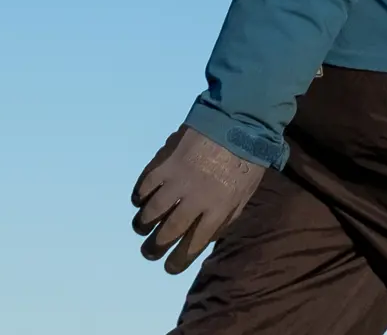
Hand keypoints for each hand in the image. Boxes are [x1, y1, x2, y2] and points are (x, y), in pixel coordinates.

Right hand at [131, 125, 265, 273]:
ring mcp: (178, 180)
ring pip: (151, 213)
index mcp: (218, 209)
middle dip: (154, 248)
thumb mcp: (245, 193)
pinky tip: (142, 199)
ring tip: (143, 227)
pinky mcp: (166, 162)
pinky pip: (145, 186)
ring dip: (143, 224)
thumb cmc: (246, 157)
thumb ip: (226, 217)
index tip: (169, 267)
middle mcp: (195, 200)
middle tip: (150, 252)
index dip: (177, 261)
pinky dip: (140, 196)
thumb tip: (206, 236)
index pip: (192, 245)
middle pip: (167, 233)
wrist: (239, 119)